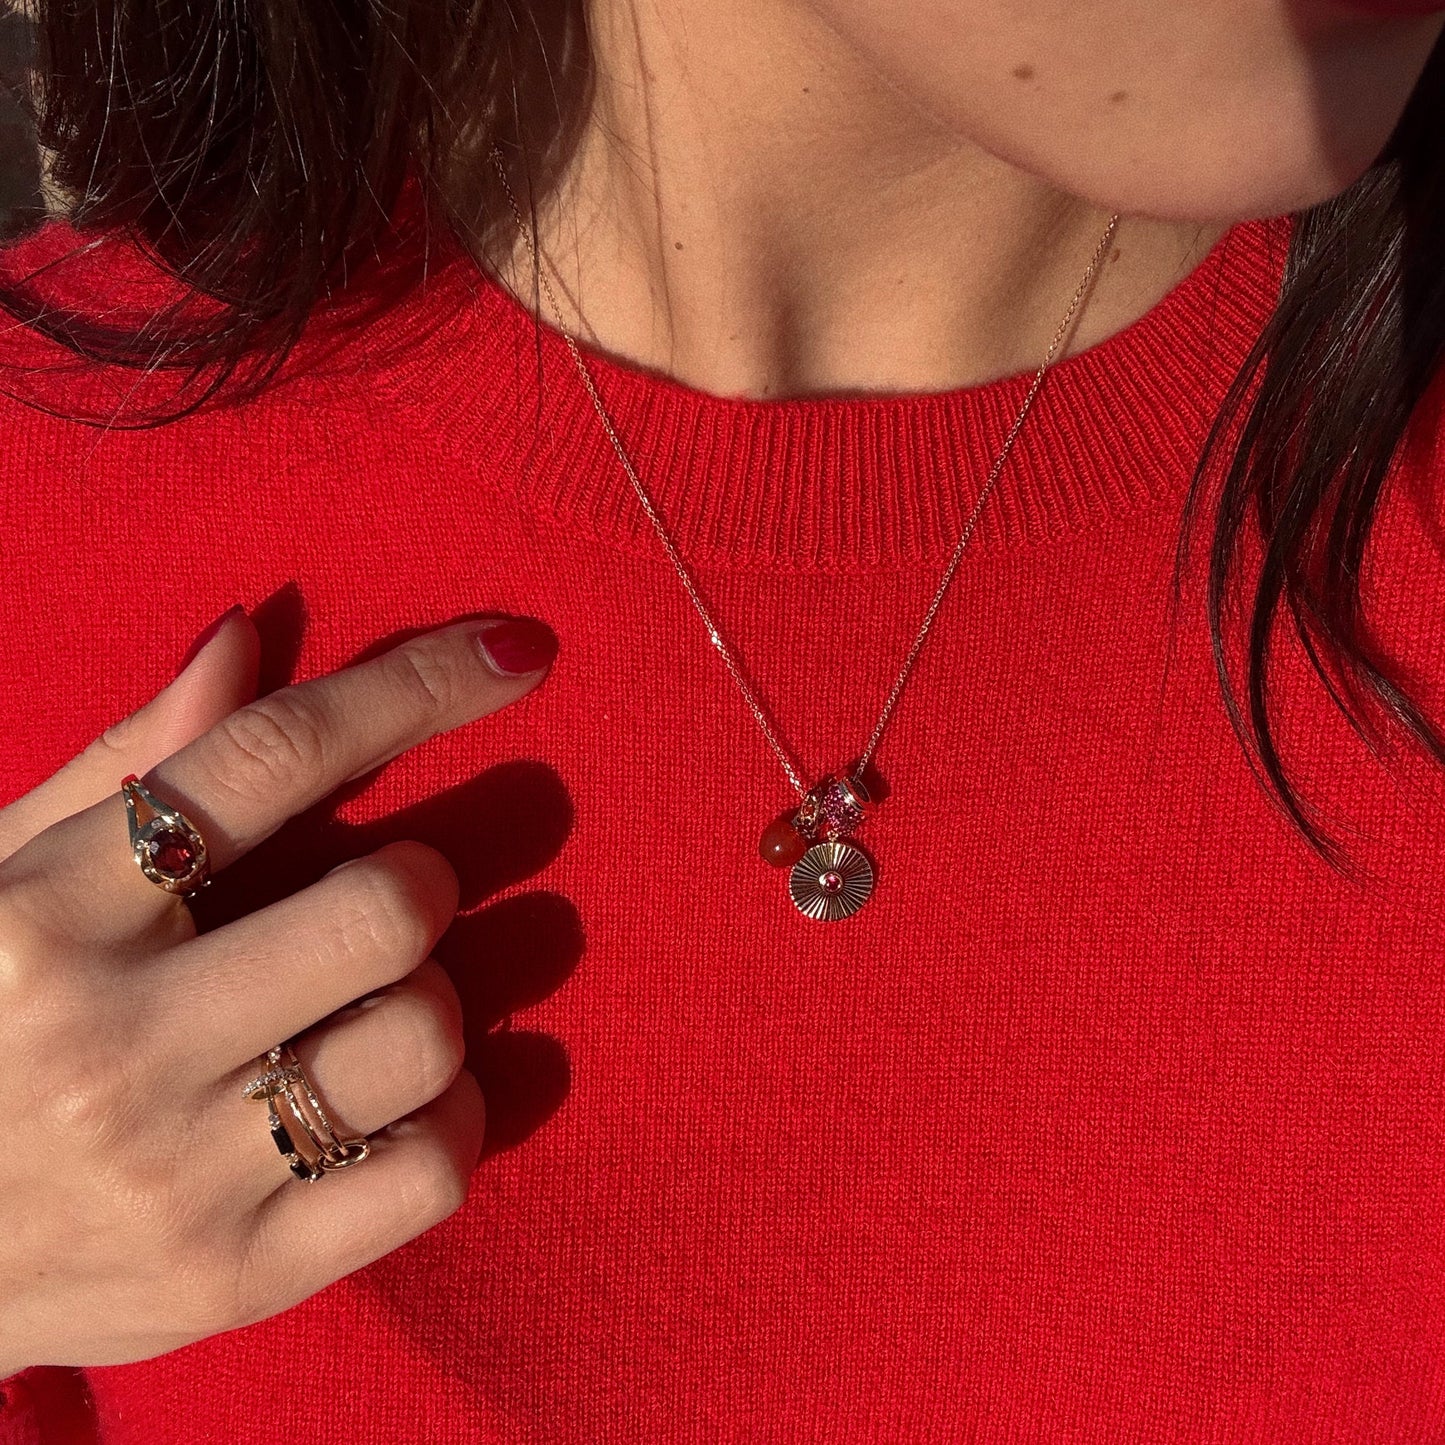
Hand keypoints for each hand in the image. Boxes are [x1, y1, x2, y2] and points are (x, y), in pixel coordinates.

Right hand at [0, 607, 557, 1375]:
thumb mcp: (0, 881)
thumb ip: (126, 762)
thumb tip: (246, 636)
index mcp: (49, 912)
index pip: (272, 756)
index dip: (417, 687)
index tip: (516, 650)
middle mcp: (110, 1040)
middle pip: (388, 905)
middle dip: (417, 883)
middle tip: (376, 903)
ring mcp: (172, 1173)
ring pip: (425, 1033)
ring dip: (432, 1002)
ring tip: (366, 1011)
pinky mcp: (233, 1277)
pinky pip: (431, 1169)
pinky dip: (451, 1119)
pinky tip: (393, 1106)